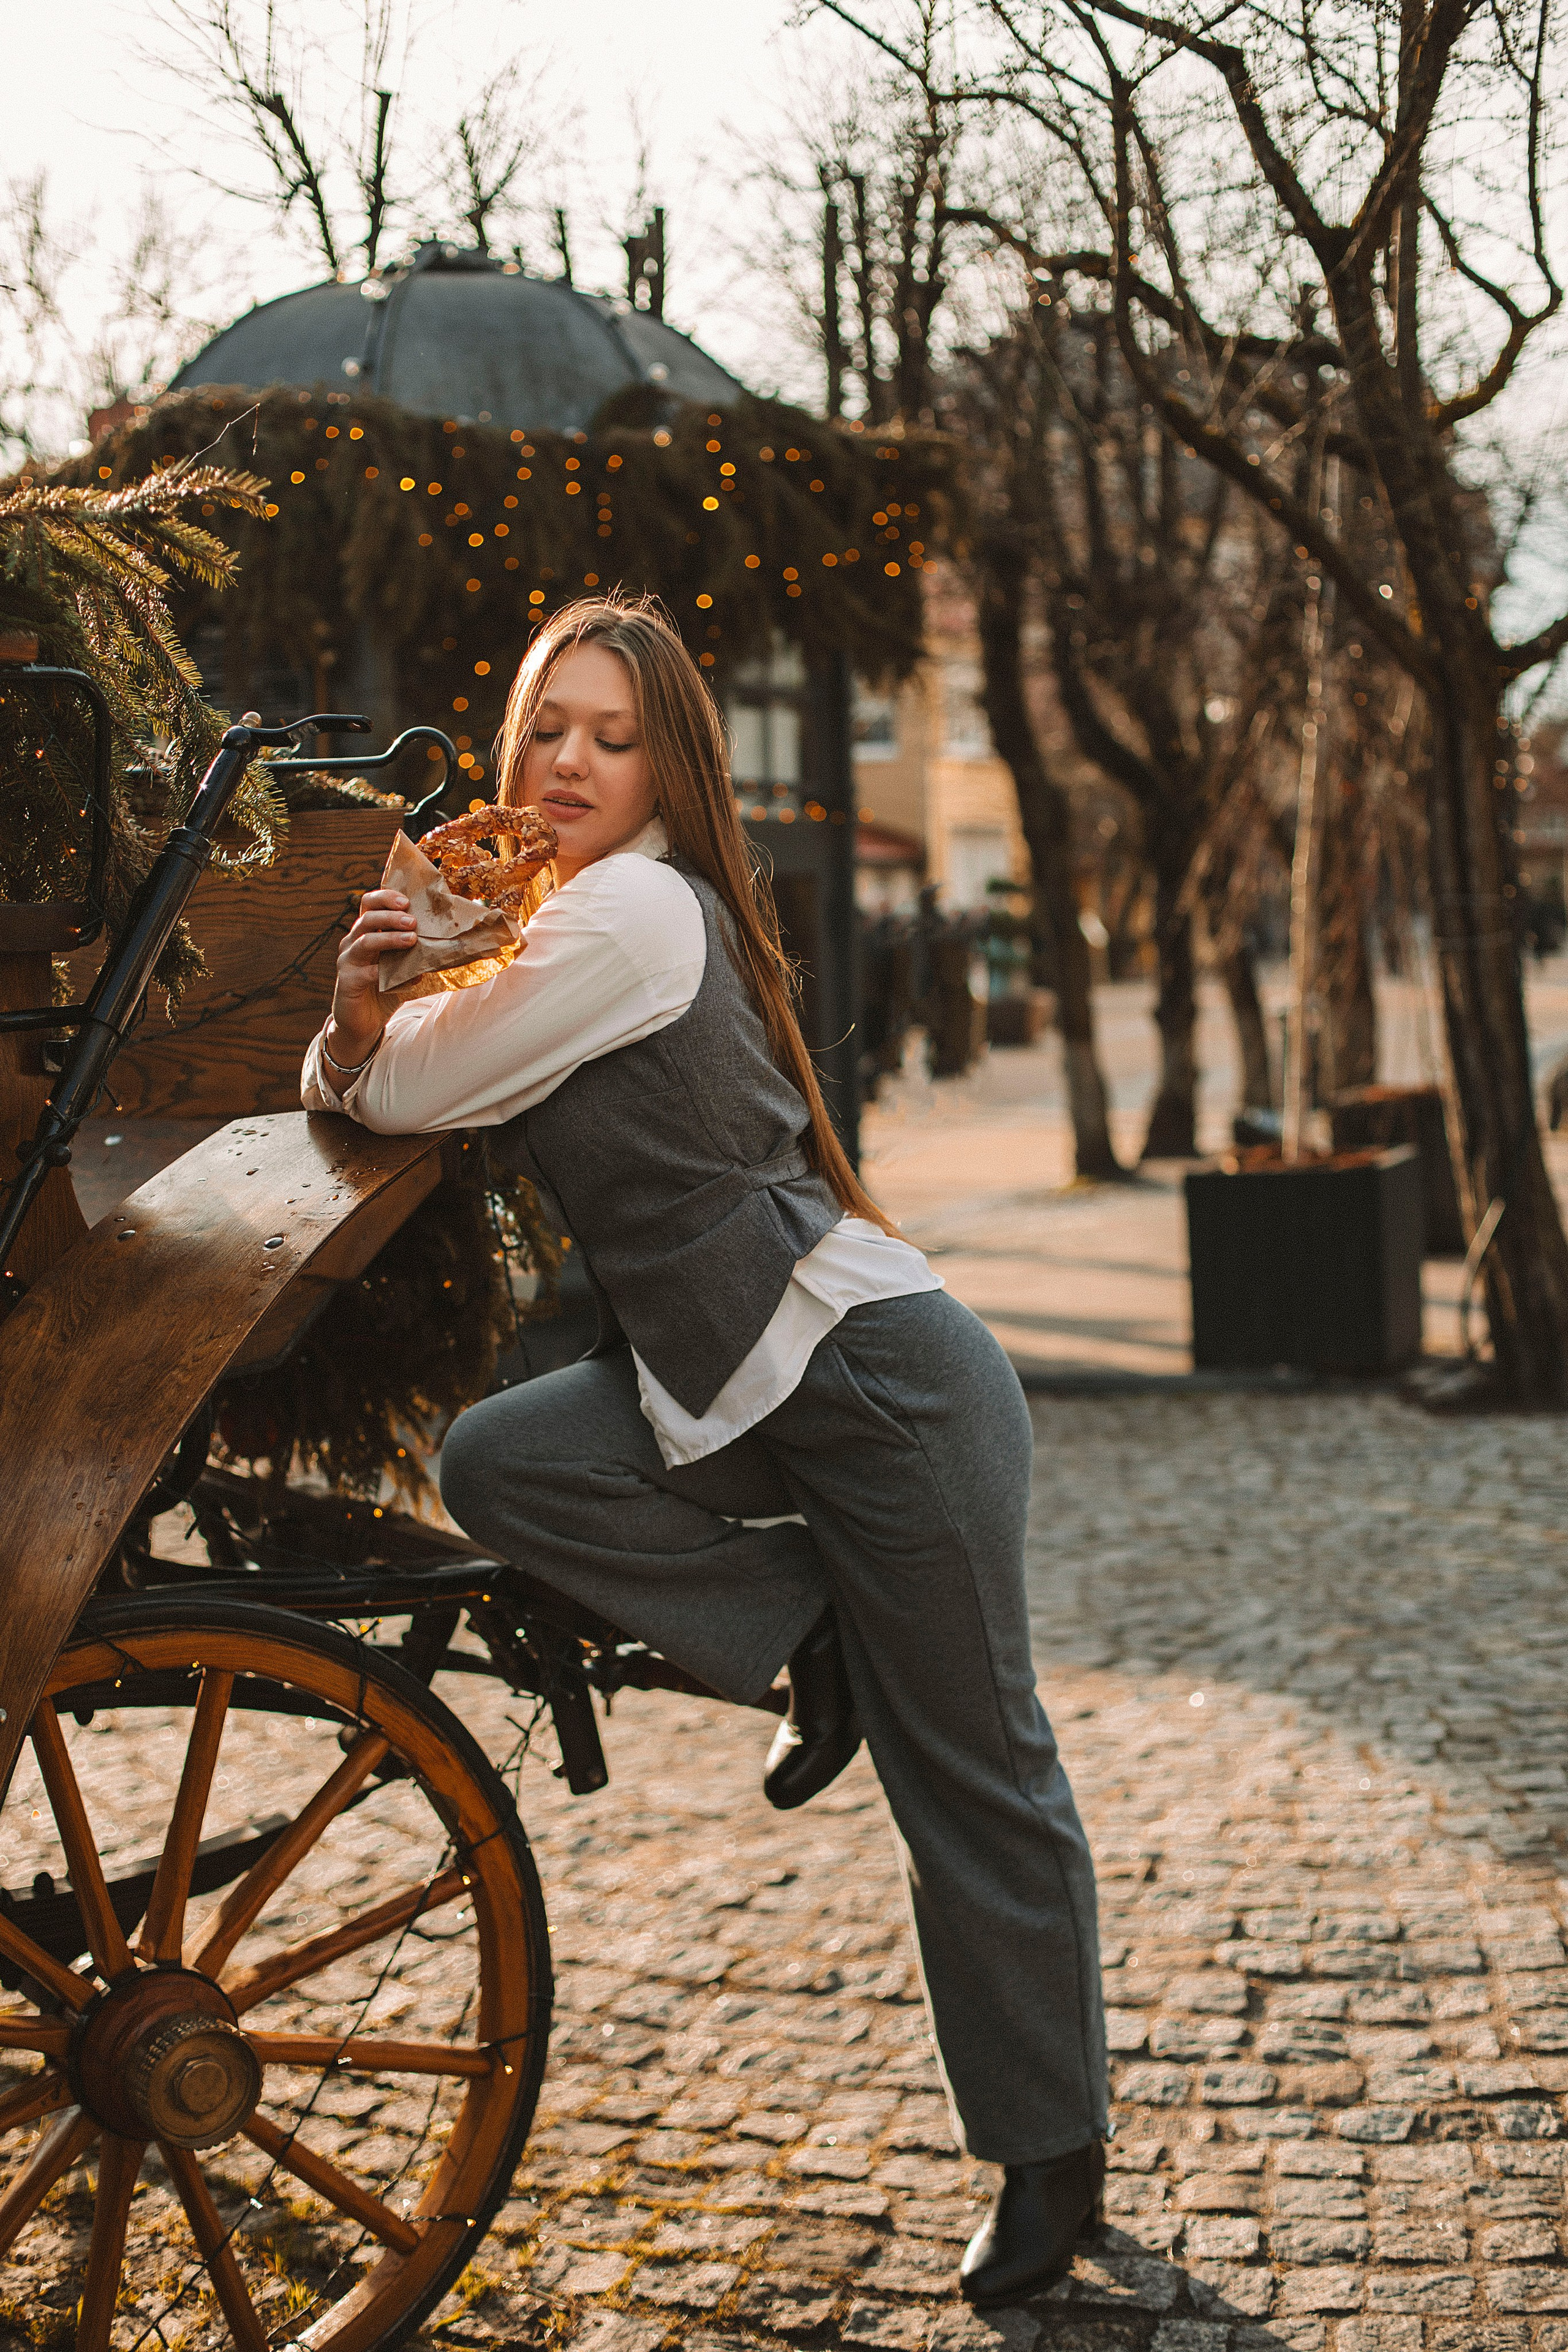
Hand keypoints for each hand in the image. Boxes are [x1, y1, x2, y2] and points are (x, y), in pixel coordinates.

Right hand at [326, 886, 416, 1063]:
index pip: (369, 904)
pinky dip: (392, 975)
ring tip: (412, 939)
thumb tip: (446, 940)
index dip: (385, 897)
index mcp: (365, 932)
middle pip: (367, 917)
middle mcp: (352, 942)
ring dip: (390, 938)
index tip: (406, 901)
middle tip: (413, 921)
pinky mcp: (347, 981)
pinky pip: (368, 973)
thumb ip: (416, 952)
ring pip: (365, 941)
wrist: (363, 1023)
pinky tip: (411, 978)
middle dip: (391, 916)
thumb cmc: (384, 989)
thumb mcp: (401, 966)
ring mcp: (347, 960)